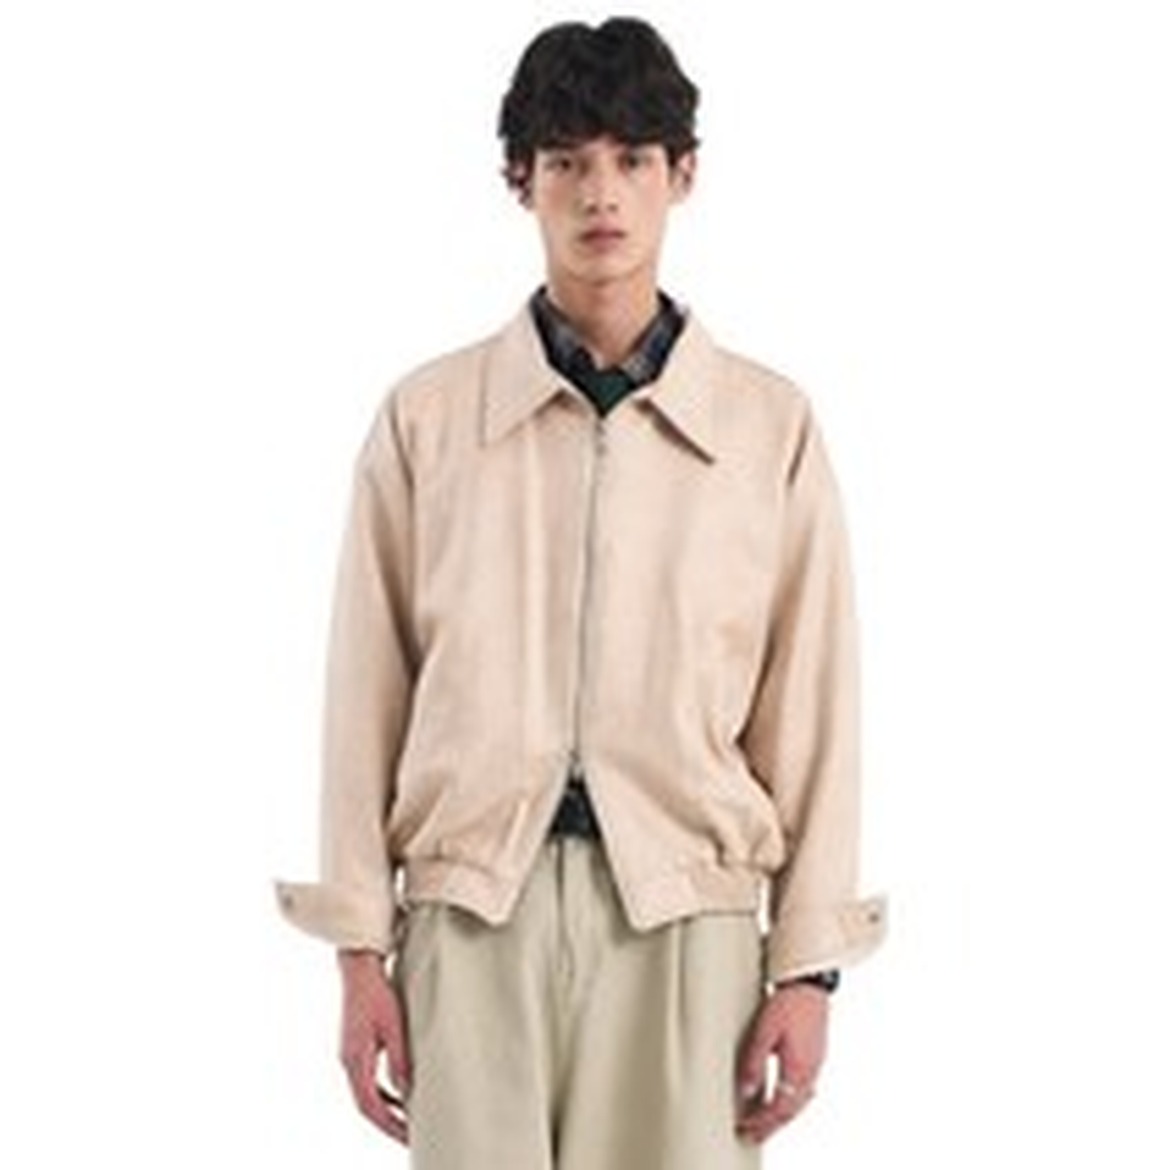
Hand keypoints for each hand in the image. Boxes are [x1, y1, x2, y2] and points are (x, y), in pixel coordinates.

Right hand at [337, 949, 411, 1144]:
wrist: (358, 967)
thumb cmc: (376, 993)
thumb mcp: (394, 1027)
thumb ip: (399, 1061)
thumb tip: (407, 1093)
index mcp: (355, 1061)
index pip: (371, 1107)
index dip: (390, 1126)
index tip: (408, 1138)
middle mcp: (347, 1062)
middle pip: (366, 1105)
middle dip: (388, 1124)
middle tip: (410, 1137)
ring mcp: (349, 1055)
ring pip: (366, 1094)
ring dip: (386, 1109)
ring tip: (407, 1121)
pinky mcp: (354, 1046)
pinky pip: (367, 1080)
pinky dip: (382, 1092)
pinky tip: (398, 1093)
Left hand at [735, 982, 828, 1143]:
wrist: (811, 985)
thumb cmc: (789, 1003)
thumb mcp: (764, 1031)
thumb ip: (754, 1062)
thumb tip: (746, 1091)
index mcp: (798, 1069)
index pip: (779, 1108)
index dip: (761, 1122)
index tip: (746, 1128)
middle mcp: (810, 1072)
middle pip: (791, 1111)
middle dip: (770, 1125)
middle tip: (752, 1134)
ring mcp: (816, 1064)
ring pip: (800, 1102)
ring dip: (781, 1114)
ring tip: (764, 1121)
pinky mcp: (817, 1055)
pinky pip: (805, 1089)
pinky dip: (792, 1100)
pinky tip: (785, 1095)